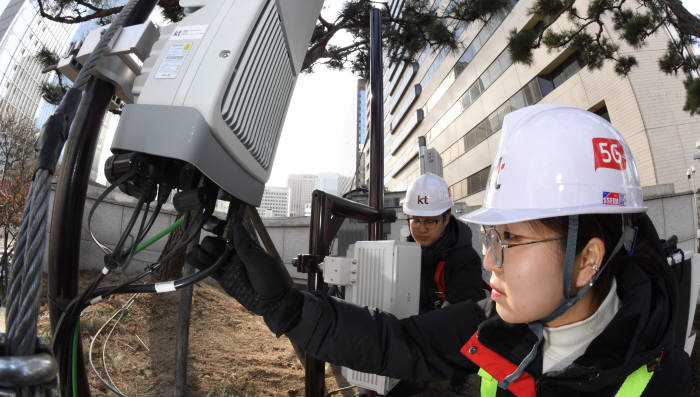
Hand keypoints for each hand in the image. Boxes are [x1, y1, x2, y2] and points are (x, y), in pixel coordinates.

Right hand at [188, 222, 302, 333]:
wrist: (273, 303)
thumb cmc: (272, 279)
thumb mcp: (259, 261)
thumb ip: (244, 245)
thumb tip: (236, 224)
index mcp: (245, 246)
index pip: (228, 232)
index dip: (218, 227)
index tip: (212, 226)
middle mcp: (234, 254)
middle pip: (214, 242)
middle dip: (209, 243)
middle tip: (215, 250)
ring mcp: (228, 266)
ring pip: (207, 255)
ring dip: (200, 252)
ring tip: (202, 257)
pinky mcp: (223, 278)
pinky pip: (207, 270)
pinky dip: (198, 264)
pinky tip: (194, 260)